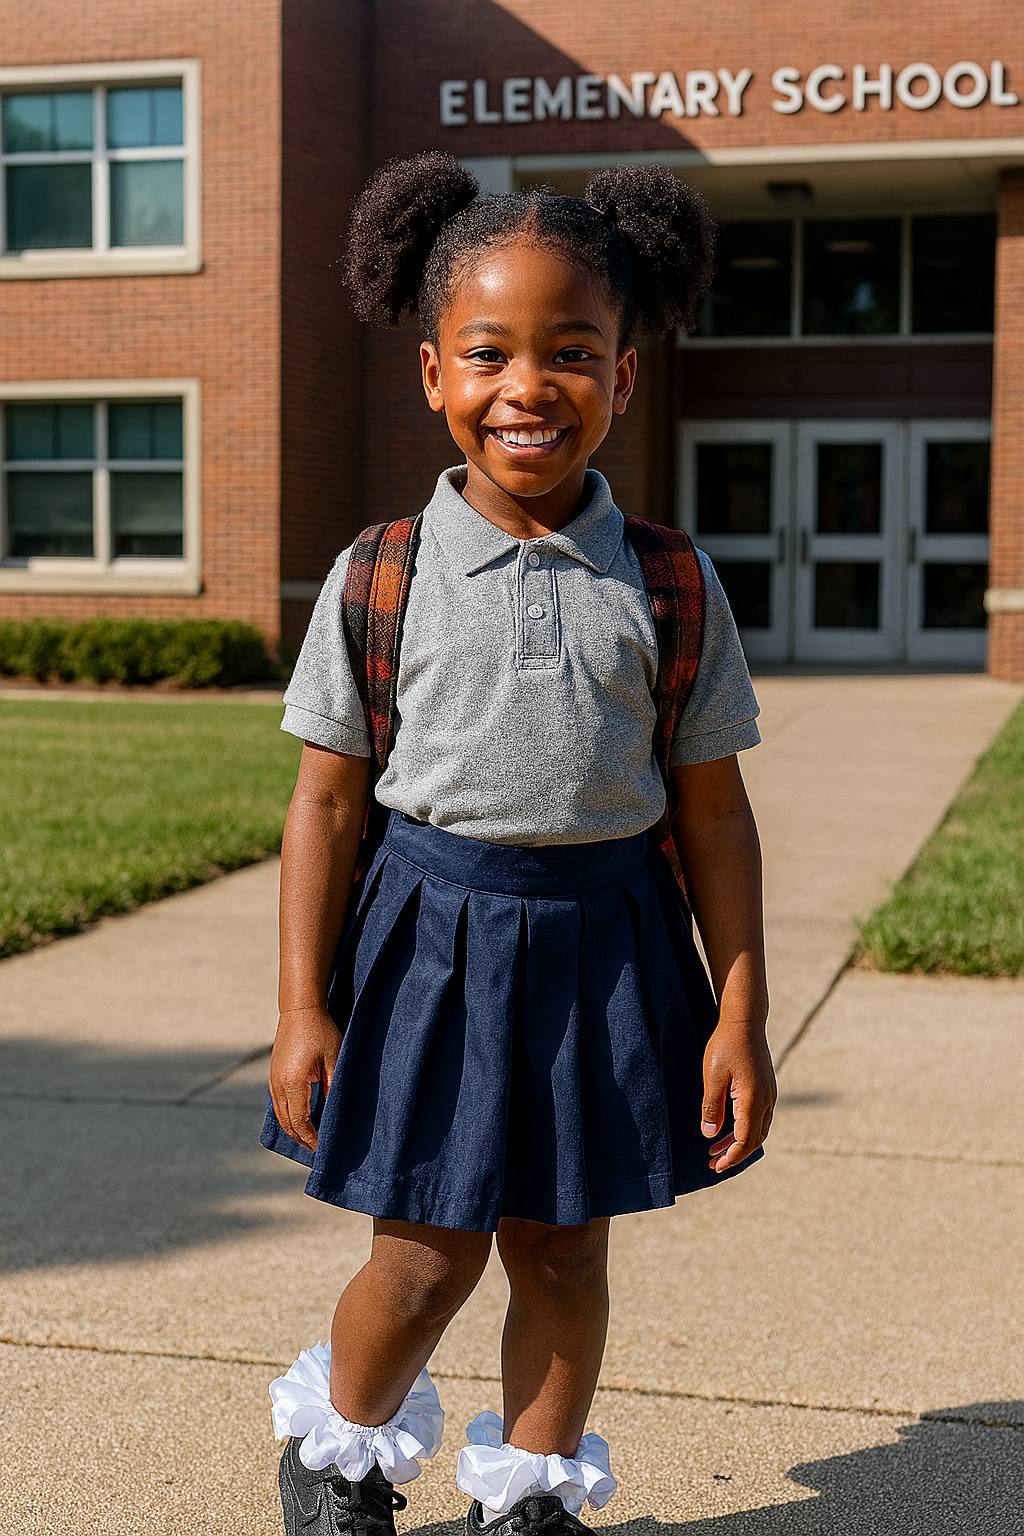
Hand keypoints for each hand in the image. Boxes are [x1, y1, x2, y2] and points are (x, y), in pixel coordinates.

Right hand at [269, 1006, 342, 1153]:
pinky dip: (287, 1115)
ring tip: (308, 1138)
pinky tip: (299, 1118)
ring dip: (292, 1128)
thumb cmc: (320, 1031)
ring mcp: (272, 1079)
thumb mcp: (334, 1058)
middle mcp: (278, 1084)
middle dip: (300, 1138)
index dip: (310, 1137)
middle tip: (315, 1149)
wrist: (299, 1010)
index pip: (299, 1121)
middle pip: (286, 1122)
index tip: (321, 1147)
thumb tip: (335, 1111)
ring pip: (279, 1114)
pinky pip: (278, 1103)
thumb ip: (333, 1086)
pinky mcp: (273, 1074)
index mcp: (293, 1082)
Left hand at [701, 1017, 775, 1172]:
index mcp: (753, 1100)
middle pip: (754, 1139)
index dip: (730, 1157)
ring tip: (716, 1148)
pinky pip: (760, 1117)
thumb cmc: (725, 1045)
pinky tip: (728, 1127)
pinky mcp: (767, 1087)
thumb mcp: (712, 1076)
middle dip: (734, 1154)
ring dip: (739, 1142)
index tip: (715, 1166)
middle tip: (712, 1162)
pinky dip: (745, 1128)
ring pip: (758, 1129)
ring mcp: (770, 1093)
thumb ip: (711, 1108)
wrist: (745, 1020)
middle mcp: (767, 1100)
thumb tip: (710, 1136)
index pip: (745, 1141)